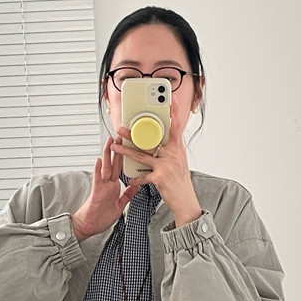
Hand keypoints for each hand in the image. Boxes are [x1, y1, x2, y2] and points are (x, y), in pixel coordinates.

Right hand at [71, 133, 143, 240]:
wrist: (90, 226)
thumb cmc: (101, 217)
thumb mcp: (119, 205)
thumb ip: (127, 195)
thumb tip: (135, 186)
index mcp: (113, 186)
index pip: (119, 168)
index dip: (123, 157)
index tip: (127, 146)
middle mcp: (107, 184)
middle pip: (113, 164)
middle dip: (116, 150)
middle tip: (119, 136)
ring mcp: (101, 187)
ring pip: (105, 167)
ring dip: (107, 154)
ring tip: (110, 142)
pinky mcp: (96, 192)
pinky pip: (97, 179)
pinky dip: (98, 170)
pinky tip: (99, 161)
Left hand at [110, 98, 201, 221]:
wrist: (185, 200)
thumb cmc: (180, 182)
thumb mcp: (179, 162)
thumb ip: (170, 150)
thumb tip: (162, 141)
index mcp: (178, 149)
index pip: (175, 127)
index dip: (173, 112)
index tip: (170, 100)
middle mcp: (173, 154)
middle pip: (150, 140)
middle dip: (132, 134)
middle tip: (121, 128)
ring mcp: (166, 165)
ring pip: (141, 155)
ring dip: (126, 151)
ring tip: (115, 146)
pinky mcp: (160, 177)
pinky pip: (143, 176)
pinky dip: (136, 178)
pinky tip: (131, 179)